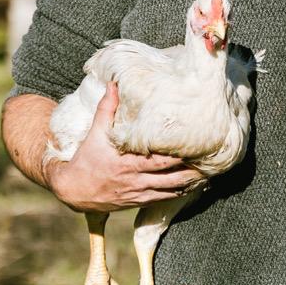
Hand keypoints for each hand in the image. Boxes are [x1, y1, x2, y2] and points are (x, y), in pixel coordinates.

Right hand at [46, 81, 205, 212]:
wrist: (73, 189)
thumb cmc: (86, 158)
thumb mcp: (95, 131)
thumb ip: (106, 108)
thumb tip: (114, 83)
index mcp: (128, 162)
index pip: (161, 160)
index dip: (181, 155)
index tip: (198, 146)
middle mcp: (136, 179)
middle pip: (172, 177)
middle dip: (193, 170)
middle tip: (212, 162)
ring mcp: (138, 193)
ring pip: (171, 191)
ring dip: (191, 184)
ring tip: (209, 175)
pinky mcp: (138, 201)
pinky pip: (164, 199)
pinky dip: (180, 194)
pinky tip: (194, 188)